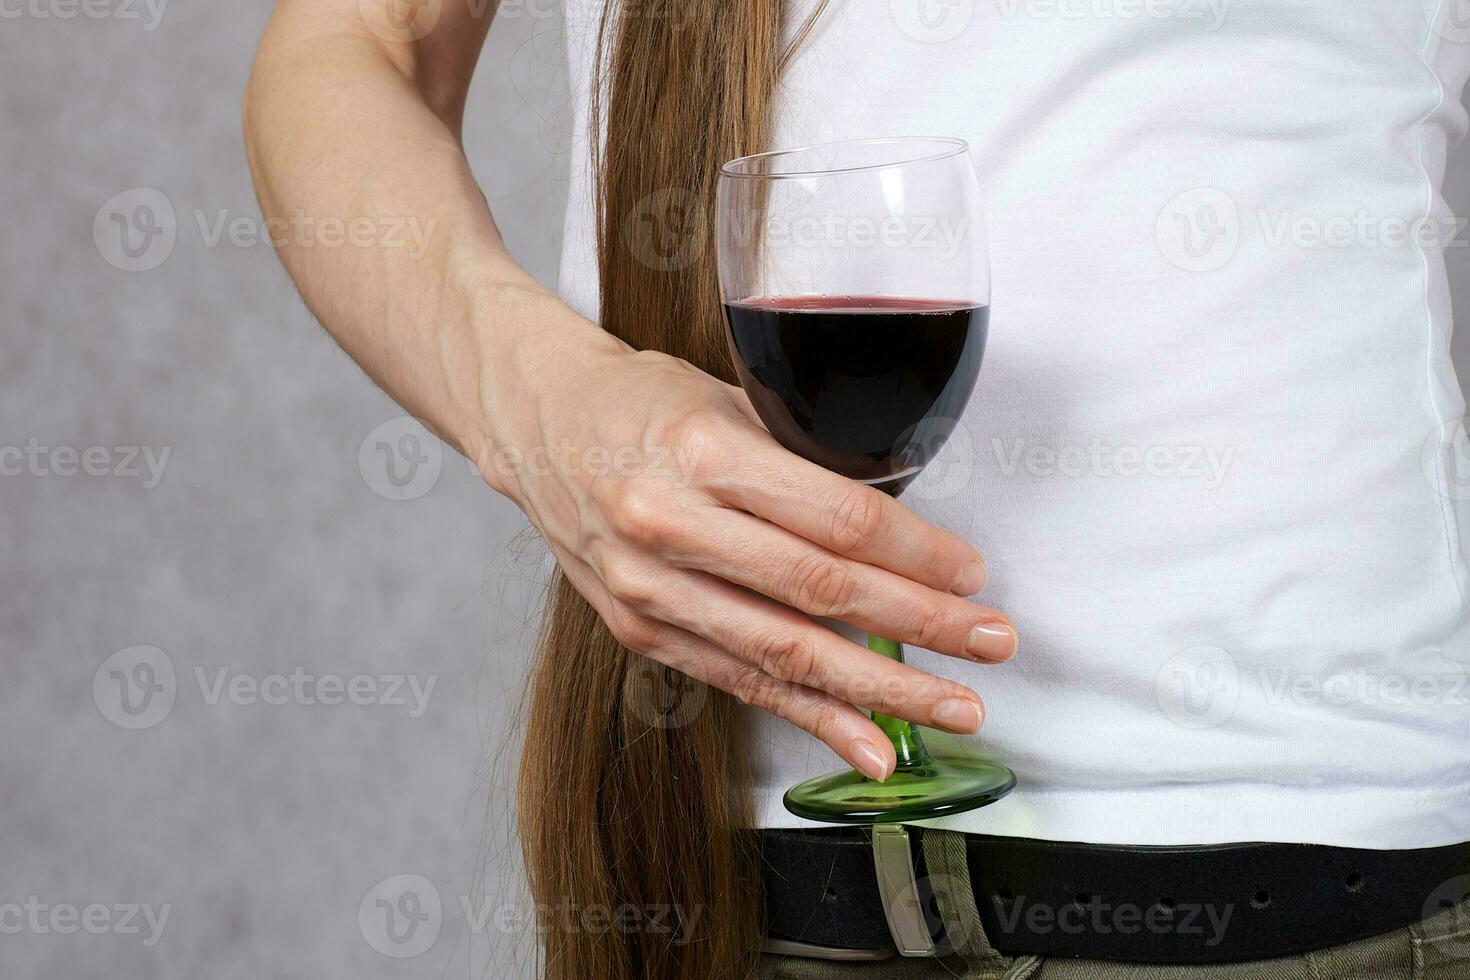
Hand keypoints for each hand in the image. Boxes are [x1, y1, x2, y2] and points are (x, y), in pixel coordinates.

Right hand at [479, 308, 1017, 782]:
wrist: (537, 425)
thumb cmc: (640, 402)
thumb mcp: (726, 397)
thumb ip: (803, 457)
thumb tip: (901, 522)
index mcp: (701, 451)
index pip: (833, 516)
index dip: (915, 554)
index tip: (972, 575)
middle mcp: (670, 526)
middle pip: (820, 592)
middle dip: (922, 625)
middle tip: (994, 643)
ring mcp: (650, 589)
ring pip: (786, 653)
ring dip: (881, 689)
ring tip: (955, 707)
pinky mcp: (641, 632)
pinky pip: (741, 683)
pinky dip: (812, 719)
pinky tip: (870, 745)